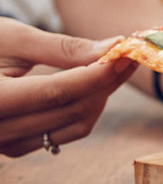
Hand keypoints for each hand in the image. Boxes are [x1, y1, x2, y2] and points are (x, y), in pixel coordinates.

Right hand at [0, 18, 136, 156]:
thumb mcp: (11, 37)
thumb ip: (61, 47)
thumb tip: (110, 48)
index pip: (57, 91)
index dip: (98, 73)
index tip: (126, 52)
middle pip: (70, 109)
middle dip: (106, 81)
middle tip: (129, 54)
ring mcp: (4, 143)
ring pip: (73, 125)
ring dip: (100, 96)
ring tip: (112, 66)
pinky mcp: (13, 146)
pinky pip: (63, 133)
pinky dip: (84, 109)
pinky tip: (92, 84)